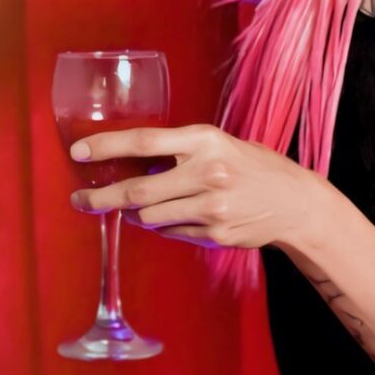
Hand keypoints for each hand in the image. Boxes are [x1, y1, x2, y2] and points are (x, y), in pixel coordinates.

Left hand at [68, 123, 319, 249]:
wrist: (296, 202)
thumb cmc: (255, 167)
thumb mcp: (222, 144)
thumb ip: (183, 151)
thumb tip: (134, 162)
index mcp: (207, 140)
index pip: (145, 141)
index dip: (107, 147)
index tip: (78, 152)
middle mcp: (207, 172)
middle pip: (137, 191)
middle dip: (102, 197)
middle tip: (81, 199)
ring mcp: (212, 207)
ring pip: (151, 217)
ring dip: (138, 214)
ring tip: (142, 207)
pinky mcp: (216, 234)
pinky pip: (173, 233)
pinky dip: (166, 226)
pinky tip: (180, 216)